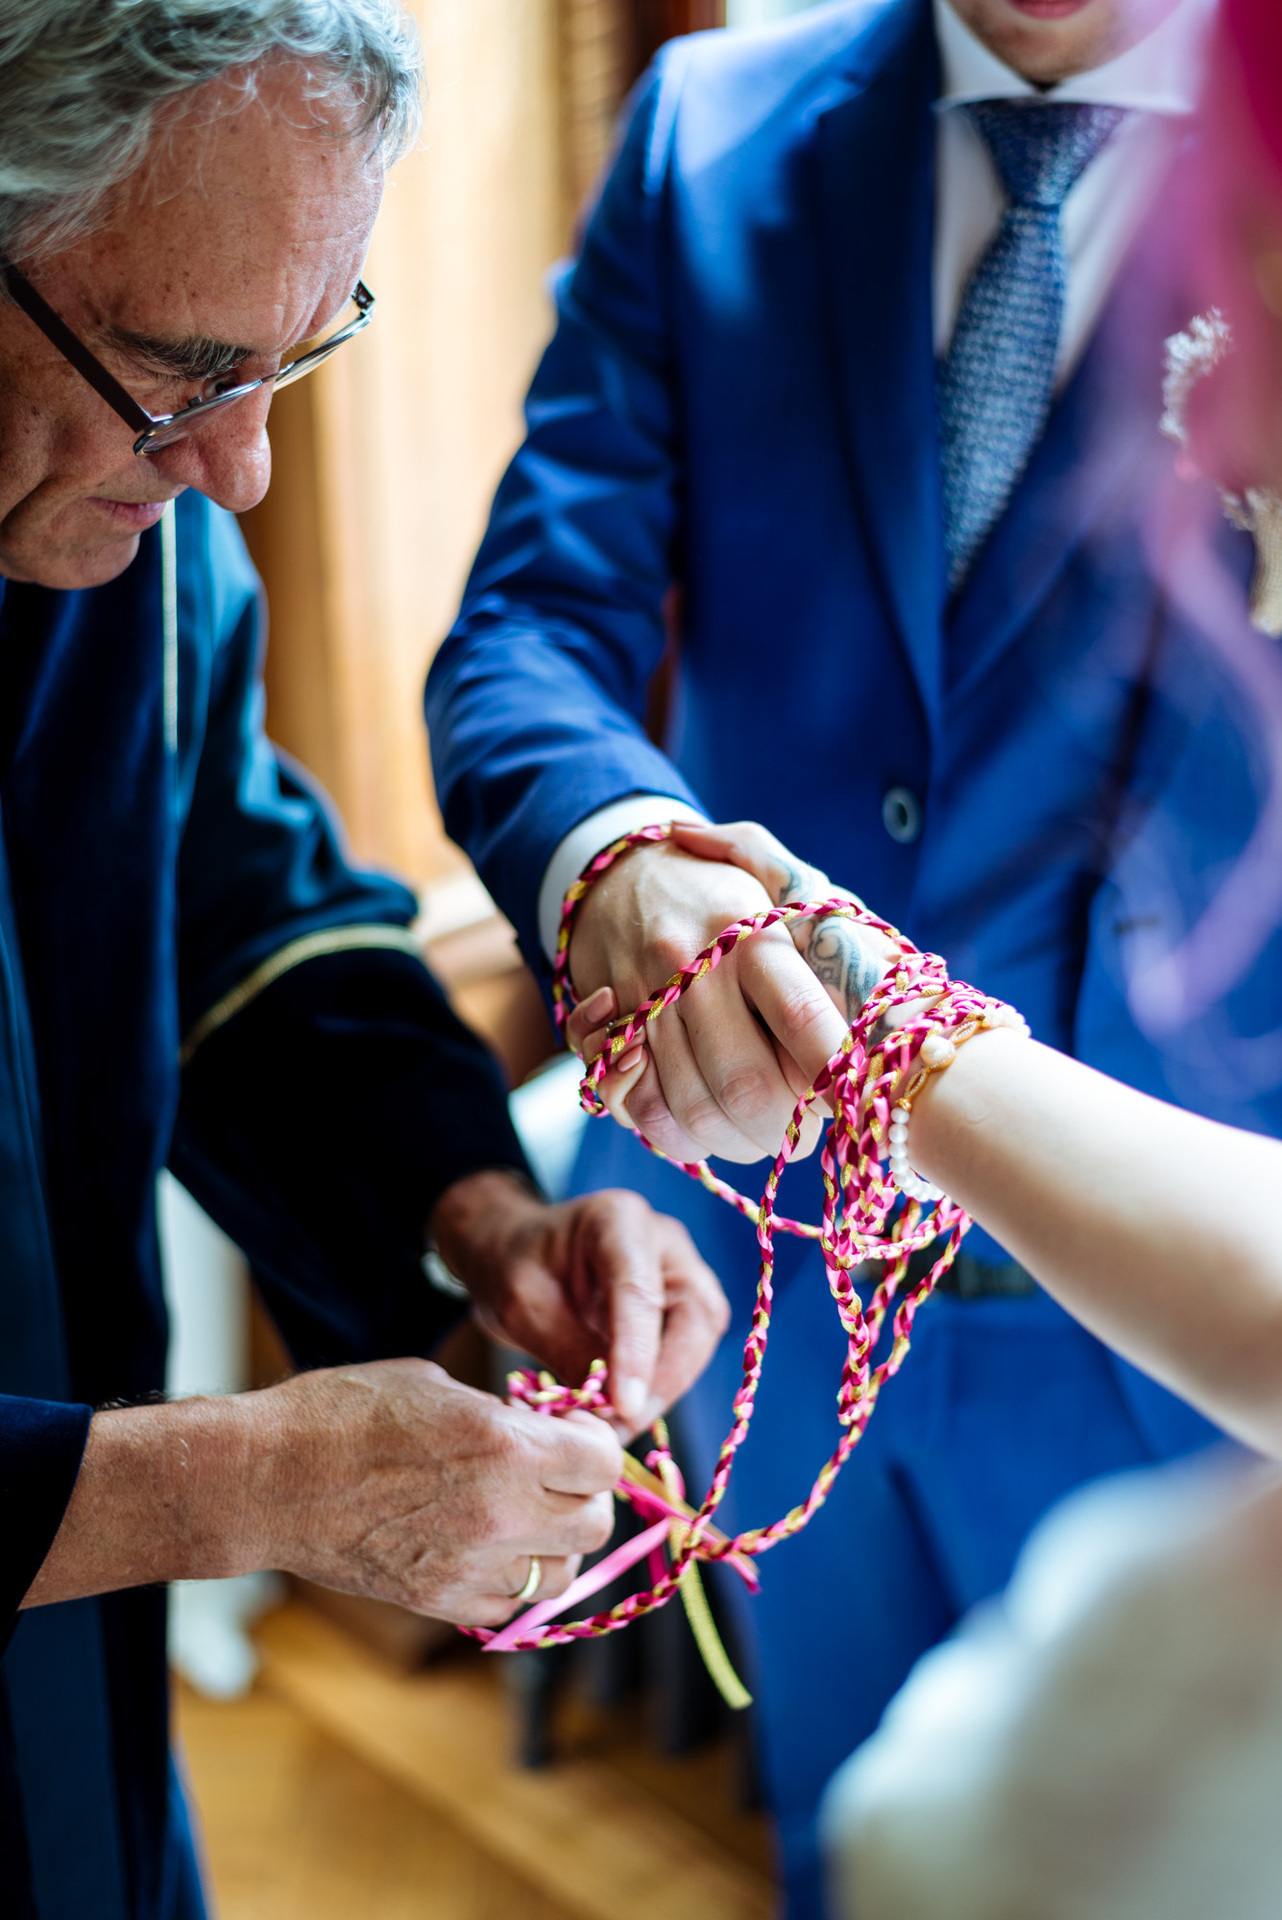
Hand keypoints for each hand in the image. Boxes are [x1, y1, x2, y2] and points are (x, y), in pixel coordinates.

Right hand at [26, 1359, 621, 1629]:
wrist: (264, 1480)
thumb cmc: (341, 1414)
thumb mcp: (435, 1386)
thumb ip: (501, 1415)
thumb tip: (544, 1430)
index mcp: (503, 1443)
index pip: (605, 1459)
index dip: (595, 1444)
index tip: (576, 1436)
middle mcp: (499, 1510)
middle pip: (595, 1522)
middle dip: (583, 1495)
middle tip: (555, 1476)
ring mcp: (470, 1564)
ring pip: (562, 1573)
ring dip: (553, 1544)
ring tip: (519, 1514)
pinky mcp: (439, 1601)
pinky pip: (511, 1604)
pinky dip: (511, 1580)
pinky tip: (483, 1547)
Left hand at [431, 1170, 728, 1436]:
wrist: (511, 1249)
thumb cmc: (510, 1264)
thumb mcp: (521, 1307)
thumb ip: (568, 1350)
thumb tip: (614, 1412)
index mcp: (618, 1219)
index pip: (640, 1292)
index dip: (638, 1354)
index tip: (624, 1409)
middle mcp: (663, 1239)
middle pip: (696, 1312)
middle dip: (665, 1378)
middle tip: (622, 1424)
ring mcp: (677, 1268)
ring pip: (700, 1334)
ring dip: (666, 1386)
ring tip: (619, 1424)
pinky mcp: (678, 1300)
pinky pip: (687, 1347)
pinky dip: (660, 1383)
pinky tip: (626, 1409)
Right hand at [565, 821, 896, 1159]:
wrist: (623, 869)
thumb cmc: (729, 889)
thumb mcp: (788, 884)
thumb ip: (841, 927)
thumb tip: (910, 992)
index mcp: (753, 930)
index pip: (803, 1019)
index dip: (835, 1075)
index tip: (858, 1098)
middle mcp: (696, 965)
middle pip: (748, 1086)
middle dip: (788, 1130)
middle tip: (807, 1131)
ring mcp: (647, 1000)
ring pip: (696, 1109)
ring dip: (741, 1142)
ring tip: (766, 1132)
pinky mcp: (611, 1030)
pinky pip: (641, 1110)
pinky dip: (679, 1140)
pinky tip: (711, 1129)